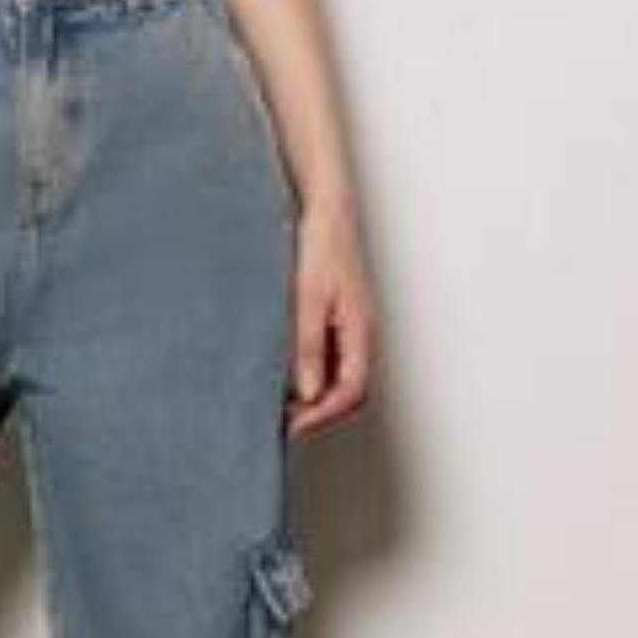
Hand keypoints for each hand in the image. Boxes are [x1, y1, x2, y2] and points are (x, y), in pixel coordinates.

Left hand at [285, 199, 375, 437]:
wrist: (328, 211)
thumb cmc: (323, 245)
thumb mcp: (308, 297)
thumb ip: (308, 346)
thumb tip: (307, 393)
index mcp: (361, 332)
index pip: (351, 392)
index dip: (322, 416)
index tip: (290, 426)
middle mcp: (360, 335)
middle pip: (348, 392)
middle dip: (318, 413)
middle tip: (280, 421)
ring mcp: (351, 329)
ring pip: (338, 378)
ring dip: (312, 396)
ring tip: (277, 402)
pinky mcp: (337, 320)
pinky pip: (330, 359)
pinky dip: (309, 374)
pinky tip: (283, 372)